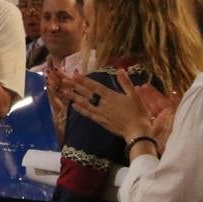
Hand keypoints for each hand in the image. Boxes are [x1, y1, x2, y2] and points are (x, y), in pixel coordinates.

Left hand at [61, 69, 175, 142]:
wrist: (137, 132)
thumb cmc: (138, 113)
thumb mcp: (134, 95)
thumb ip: (126, 82)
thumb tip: (120, 69)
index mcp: (111, 96)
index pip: (95, 86)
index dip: (84, 80)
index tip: (74, 74)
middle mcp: (103, 103)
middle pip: (87, 93)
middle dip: (75, 86)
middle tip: (64, 80)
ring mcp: (100, 113)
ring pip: (84, 103)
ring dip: (74, 96)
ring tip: (64, 91)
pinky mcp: (101, 121)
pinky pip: (88, 114)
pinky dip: (80, 109)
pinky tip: (73, 106)